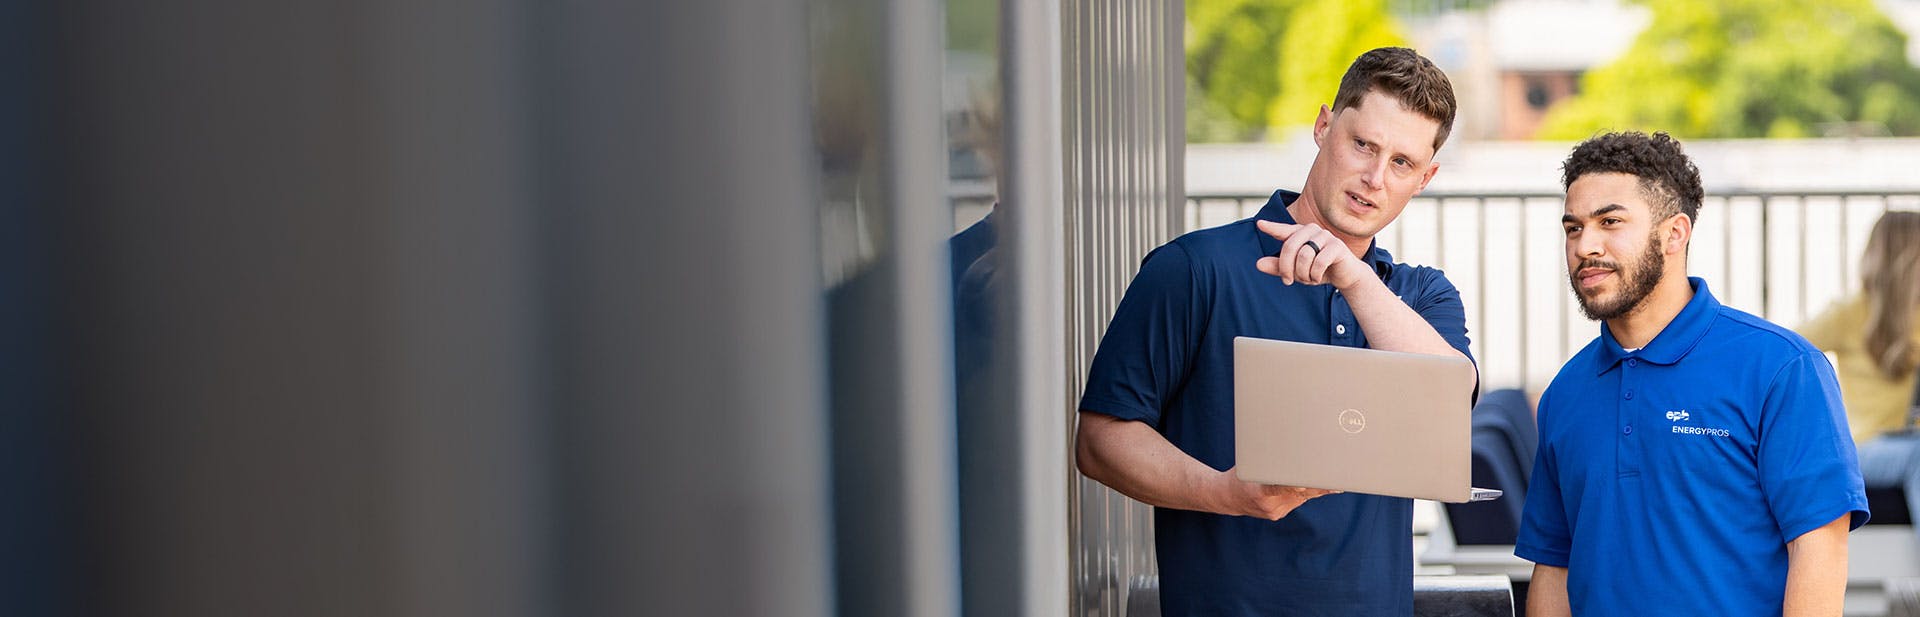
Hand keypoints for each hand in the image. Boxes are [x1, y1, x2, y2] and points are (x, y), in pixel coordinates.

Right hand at [1215, 466, 1338, 519]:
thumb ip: (1269, 458)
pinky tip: (1319, 484)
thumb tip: (1290, 444)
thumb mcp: (1248, 462)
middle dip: (1318, 484)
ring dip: (1316, 486)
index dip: (1294, 486)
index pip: (1278, 488)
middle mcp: (1267, 505)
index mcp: (1257, 491)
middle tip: (1336, 477)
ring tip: (1335, 478)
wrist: (1226, 498)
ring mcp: (1274, 512)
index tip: (1307, 483)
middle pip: (1297, 494)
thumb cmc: (1240, 473)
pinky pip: (1297, 501)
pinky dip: (1307, 491)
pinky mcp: (1277, 514)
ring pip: (1302, 497)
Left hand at [1254, 220, 1366, 289]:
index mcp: (1300, 233)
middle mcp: (1312, 230)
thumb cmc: (1318, 270)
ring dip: (1302, 273)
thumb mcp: (1296, 271)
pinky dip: (1315, 275)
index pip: (1283, 230)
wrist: (1345, 276)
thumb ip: (1277, 267)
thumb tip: (1258, 264)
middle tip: (1288, 281)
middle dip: (1286, 268)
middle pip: (1290, 247)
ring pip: (1304, 255)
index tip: (1259, 224)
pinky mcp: (1337, 246)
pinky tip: (1317, 278)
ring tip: (1307, 279)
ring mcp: (1325, 236)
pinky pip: (1319, 262)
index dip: (1272, 228)